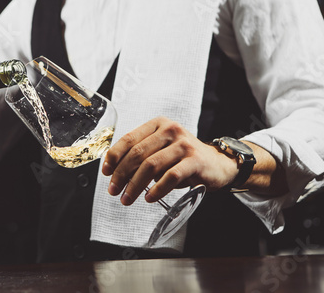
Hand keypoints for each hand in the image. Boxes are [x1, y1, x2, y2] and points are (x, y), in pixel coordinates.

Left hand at [102, 116, 239, 205]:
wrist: (217, 164)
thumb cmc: (182, 159)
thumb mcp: (161, 150)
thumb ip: (141, 156)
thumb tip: (114, 172)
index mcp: (158, 124)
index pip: (129, 139)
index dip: (114, 156)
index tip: (105, 172)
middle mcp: (170, 130)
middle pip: (137, 153)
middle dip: (121, 174)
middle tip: (113, 191)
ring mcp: (184, 144)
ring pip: (151, 165)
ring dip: (135, 185)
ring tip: (127, 198)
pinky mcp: (195, 160)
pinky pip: (170, 176)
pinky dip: (157, 189)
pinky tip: (149, 198)